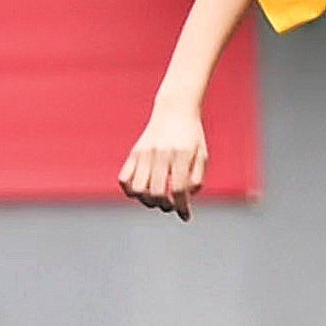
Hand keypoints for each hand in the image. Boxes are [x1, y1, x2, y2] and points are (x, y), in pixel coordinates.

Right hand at [119, 105, 207, 220]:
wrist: (175, 109)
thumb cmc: (191, 136)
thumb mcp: (201, 156)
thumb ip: (196, 179)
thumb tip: (185, 200)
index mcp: (182, 154)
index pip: (178, 189)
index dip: (181, 207)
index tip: (185, 215)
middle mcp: (162, 154)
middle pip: (156, 192)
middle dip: (164, 206)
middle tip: (170, 205)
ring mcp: (145, 153)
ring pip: (137, 188)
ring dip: (146, 200)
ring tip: (155, 198)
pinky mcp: (135, 152)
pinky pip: (124, 178)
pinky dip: (130, 190)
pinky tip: (141, 190)